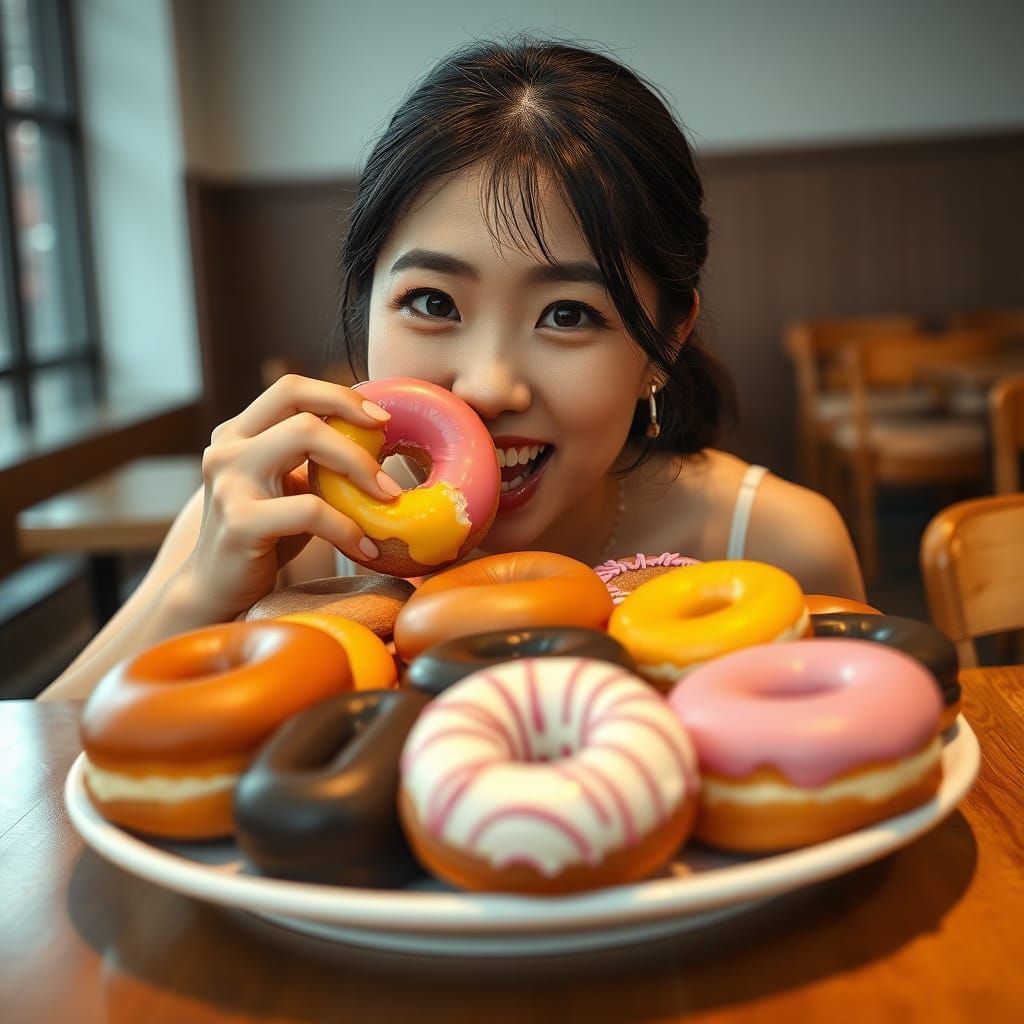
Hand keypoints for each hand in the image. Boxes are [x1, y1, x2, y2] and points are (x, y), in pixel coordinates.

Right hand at [180, 375, 401, 619]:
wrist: (217, 591)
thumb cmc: (264, 538)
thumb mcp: (288, 489)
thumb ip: (314, 461)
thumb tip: (377, 437)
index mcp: (238, 434)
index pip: (290, 389)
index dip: (339, 395)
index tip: (381, 418)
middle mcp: (227, 449)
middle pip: (298, 404)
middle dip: (354, 422)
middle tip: (391, 450)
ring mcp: (229, 482)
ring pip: (304, 438)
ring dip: (358, 466)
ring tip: (389, 498)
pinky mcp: (240, 521)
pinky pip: (310, 510)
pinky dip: (347, 527)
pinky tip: (366, 548)